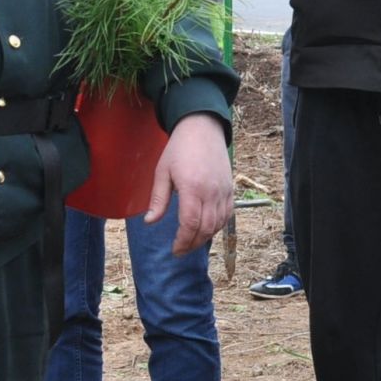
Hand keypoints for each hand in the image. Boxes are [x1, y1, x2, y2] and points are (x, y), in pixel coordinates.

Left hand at [146, 113, 233, 255]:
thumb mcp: (162, 172)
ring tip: (191, 242)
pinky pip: (227, 215)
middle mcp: (211, 192)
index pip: (191, 223)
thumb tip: (150, 222)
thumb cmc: (179, 149)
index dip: (183, 240)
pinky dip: (217, 227)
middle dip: (192, 243)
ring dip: (205, 237)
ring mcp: (223, 191)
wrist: (202, 129)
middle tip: (180, 250)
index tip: (174, 249)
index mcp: (192, 188)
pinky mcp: (230, 189)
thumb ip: (158, 199)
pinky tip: (206, 230)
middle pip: (206, 228)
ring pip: (218, 224)